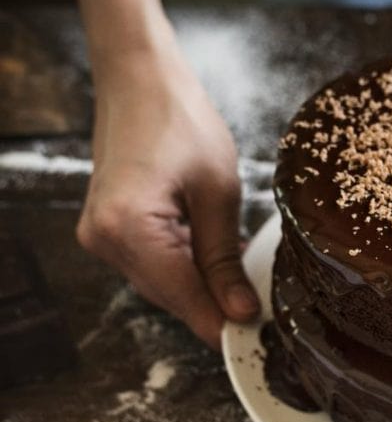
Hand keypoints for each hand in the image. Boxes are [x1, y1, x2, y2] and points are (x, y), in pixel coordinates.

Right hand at [77, 44, 258, 347]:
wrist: (140, 79)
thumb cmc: (180, 120)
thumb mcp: (218, 192)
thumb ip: (225, 258)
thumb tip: (239, 312)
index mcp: (129, 228)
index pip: (184, 297)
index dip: (221, 322)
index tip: (255, 342)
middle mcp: (104, 239)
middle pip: (171, 295)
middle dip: (215, 305)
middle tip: (261, 312)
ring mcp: (99, 235)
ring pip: (162, 283)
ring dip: (201, 286)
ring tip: (244, 282)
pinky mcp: (107, 228)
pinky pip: (152, 264)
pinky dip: (184, 267)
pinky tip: (216, 259)